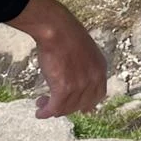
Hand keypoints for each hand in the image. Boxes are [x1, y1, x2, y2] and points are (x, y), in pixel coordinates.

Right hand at [8, 0, 107, 117]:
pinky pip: (55, 107)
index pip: (97, 95)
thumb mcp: (83, 50)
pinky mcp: (64, 88)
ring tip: (41, 104)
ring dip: (53, 109)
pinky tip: (40, 112)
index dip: (85, 104)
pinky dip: (46, 112)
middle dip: (66, 107)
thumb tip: (75, 77)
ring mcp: (80, 85)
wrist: (56, 28)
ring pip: (67, 107)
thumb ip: (84, 65)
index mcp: (100, 69)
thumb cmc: (65, 34)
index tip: (75, 106)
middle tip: (52, 103)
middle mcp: (94, 79)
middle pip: (81, 104)